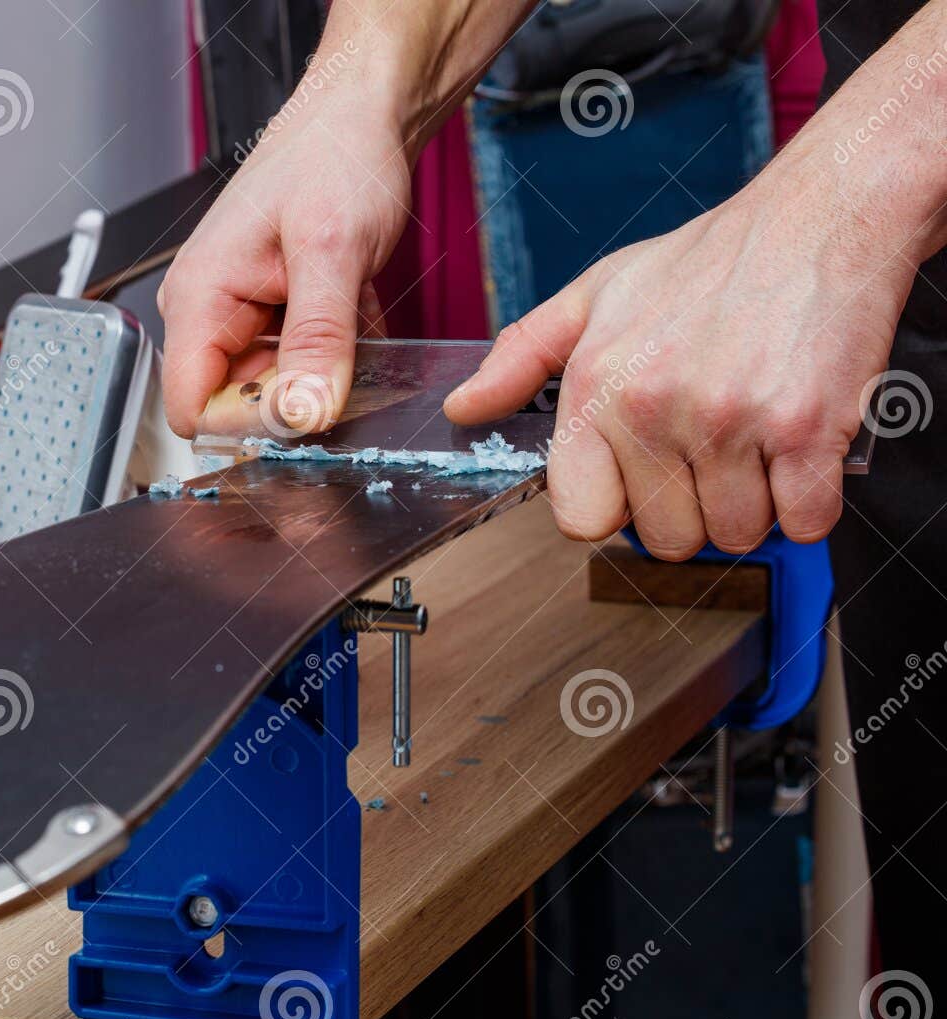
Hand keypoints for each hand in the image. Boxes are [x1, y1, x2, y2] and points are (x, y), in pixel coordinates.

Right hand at [158, 81, 410, 438]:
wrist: (359, 114)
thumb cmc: (335, 155)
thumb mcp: (333, 251)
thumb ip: (318, 340)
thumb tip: (304, 416)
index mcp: (199, 297)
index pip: (191, 409)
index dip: (248, 425)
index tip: (306, 411)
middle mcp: (205, 311)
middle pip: (232, 405)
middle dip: (291, 402)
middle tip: (342, 363)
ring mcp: (235, 315)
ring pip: (269, 391)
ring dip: (317, 377)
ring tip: (350, 327)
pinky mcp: (266, 315)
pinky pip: (292, 368)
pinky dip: (330, 359)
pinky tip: (353, 320)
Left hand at [443, 167, 915, 558]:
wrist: (822, 214)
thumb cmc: (711, 260)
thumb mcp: (595, 295)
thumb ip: (521, 357)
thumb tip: (462, 408)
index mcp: (597, 386)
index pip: (581, 518)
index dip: (617, 508)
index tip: (641, 480)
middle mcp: (654, 408)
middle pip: (666, 538)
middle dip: (694, 508)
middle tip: (713, 447)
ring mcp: (729, 421)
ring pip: (735, 533)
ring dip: (755, 502)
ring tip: (757, 435)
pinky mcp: (805, 429)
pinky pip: (805, 522)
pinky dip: (812, 502)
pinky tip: (802, 449)